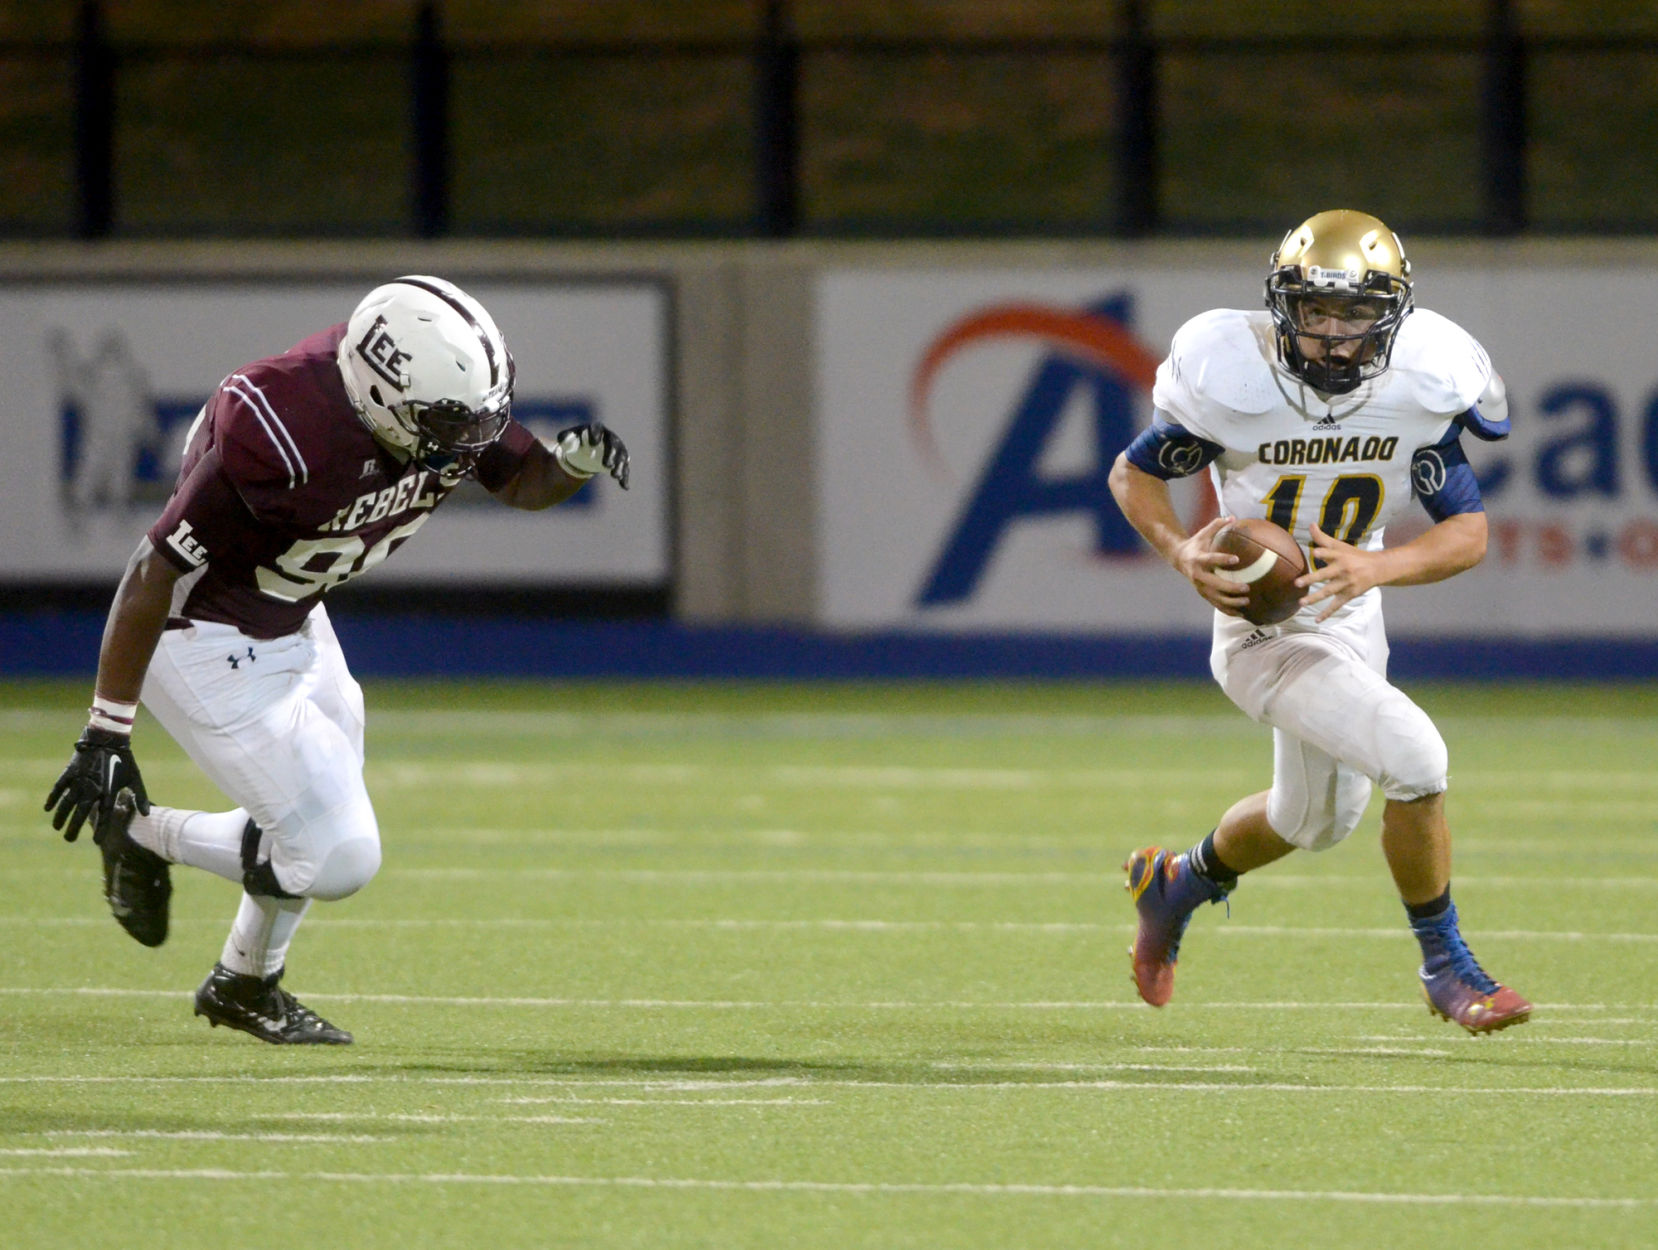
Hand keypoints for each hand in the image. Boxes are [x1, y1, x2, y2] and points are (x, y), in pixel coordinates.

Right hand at [44, 727, 149, 842]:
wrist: (109, 738)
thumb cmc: (124, 759)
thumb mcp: (135, 778)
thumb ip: (141, 797)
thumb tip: (146, 815)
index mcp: (109, 791)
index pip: (104, 815)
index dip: (100, 829)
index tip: (96, 842)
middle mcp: (93, 788)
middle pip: (81, 813)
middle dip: (74, 828)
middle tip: (69, 840)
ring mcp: (80, 779)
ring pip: (67, 803)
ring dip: (61, 816)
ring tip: (57, 828)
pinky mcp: (71, 771)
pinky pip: (58, 787)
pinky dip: (52, 797)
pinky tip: (47, 808)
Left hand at [553, 423, 629, 489]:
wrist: (587, 450)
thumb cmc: (577, 441)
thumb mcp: (568, 438)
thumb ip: (565, 437)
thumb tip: (561, 440)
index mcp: (596, 429)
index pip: (597, 429)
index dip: (596, 435)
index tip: (592, 443)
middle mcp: (609, 437)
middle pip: (612, 444)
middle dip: (611, 454)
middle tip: (606, 465)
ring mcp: (617, 449)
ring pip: (621, 457)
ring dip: (619, 466)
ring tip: (615, 476)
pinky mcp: (620, 461)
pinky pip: (625, 469)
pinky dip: (625, 478)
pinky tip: (624, 486)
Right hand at [1174, 516, 1251, 614]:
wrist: (1179, 559)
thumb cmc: (1197, 544)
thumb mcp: (1204, 533)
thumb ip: (1217, 525)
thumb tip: (1233, 517)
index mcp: (1198, 559)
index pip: (1211, 560)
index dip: (1223, 560)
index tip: (1237, 560)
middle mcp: (1198, 575)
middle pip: (1215, 584)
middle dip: (1230, 587)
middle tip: (1246, 587)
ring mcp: (1200, 587)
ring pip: (1216, 598)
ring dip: (1231, 602)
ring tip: (1247, 601)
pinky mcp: (1203, 594)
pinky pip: (1216, 604)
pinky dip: (1229, 610)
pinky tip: (1242, 613)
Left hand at [1295, 523, 1383, 620]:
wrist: (1378, 569)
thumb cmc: (1353, 555)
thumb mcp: (1340, 546)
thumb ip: (1323, 538)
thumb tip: (1310, 524)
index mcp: (1340, 556)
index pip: (1331, 553)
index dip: (1324, 552)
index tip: (1316, 552)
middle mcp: (1343, 570)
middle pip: (1326, 575)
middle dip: (1312, 579)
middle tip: (1297, 583)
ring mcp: (1346, 584)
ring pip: (1329, 592)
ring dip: (1315, 598)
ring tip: (1301, 603)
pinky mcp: (1349, 594)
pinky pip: (1336, 605)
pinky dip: (1327, 613)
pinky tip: (1317, 620)